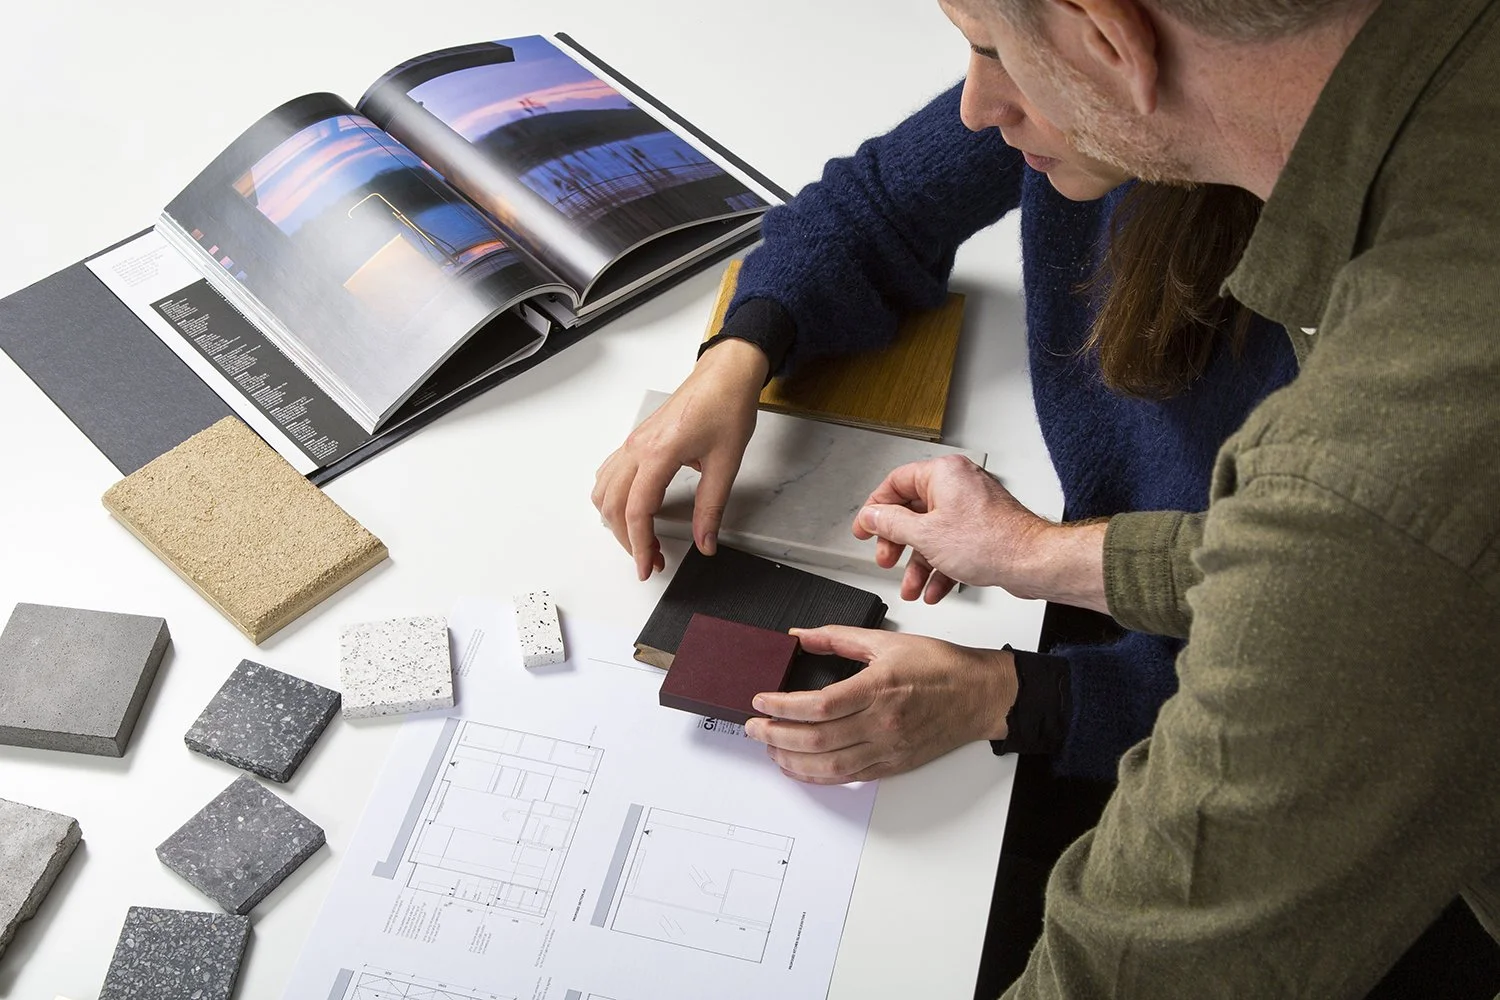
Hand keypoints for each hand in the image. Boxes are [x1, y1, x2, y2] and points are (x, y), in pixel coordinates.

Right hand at [592, 339, 766, 578]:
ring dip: (616, 520)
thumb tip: (705, 541)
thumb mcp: (726, 463)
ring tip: (642, 539)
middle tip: (652, 560)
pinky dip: (614, 499)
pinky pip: (609, 474)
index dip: (639, 545)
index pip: (637, 511)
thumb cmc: (726, 407)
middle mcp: (637, 448)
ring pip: (604, 491)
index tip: (647, 567)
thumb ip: (712, 507)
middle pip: (614, 506)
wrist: (724, 374)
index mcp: (658, 453)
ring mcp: (633, 443)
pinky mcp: (637, 441)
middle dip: (628, 540)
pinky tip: (633, 509)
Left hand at [744, 625, 1016, 784]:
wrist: (979, 695)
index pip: (819, 705)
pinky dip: (816, 776)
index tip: (761, 701)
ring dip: (791, 760)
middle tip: (754, 727)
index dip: (783, 707)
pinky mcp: (892, 765)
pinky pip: (847, 777)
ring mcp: (887, 748)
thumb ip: (838, 639)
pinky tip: (799, 767)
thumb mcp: (887, 641)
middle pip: (816, 738)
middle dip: (776, 735)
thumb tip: (801, 636)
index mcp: (879, 688)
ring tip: (769, 748)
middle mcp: (881, 723)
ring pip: (828, 765)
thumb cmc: (940, 667)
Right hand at [853, 455, 1108, 612]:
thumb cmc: (991, 543)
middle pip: (912, 511)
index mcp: (943, 473)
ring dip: (917, 563)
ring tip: (910, 585)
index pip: (895, 483)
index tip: (865, 528)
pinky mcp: (982, 530)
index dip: (875, 508)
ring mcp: (971, 508)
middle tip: (886, 558)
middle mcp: (958, 485)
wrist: (1031, 563)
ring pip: (932, 534)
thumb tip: (872, 516)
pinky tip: (933, 588)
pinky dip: (940, 567)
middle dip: (897, 543)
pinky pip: (951, 546)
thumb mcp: (925, 535)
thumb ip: (891, 524)